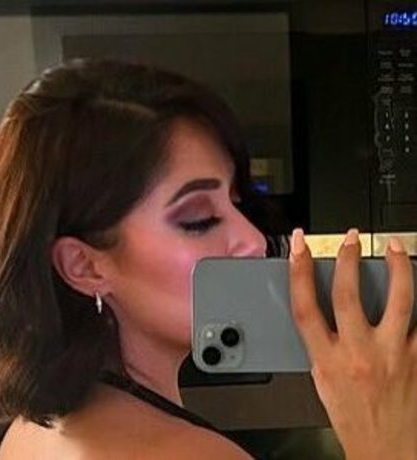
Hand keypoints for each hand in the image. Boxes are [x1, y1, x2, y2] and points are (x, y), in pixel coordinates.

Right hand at [289, 228, 416, 459]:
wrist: (390, 451)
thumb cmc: (354, 420)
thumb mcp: (322, 380)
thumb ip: (321, 344)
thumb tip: (322, 313)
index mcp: (327, 360)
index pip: (305, 306)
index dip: (299, 271)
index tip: (299, 247)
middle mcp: (359, 353)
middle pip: (348, 294)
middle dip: (347, 258)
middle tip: (350, 238)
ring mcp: (394, 354)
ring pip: (398, 300)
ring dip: (398, 268)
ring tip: (396, 248)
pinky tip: (415, 287)